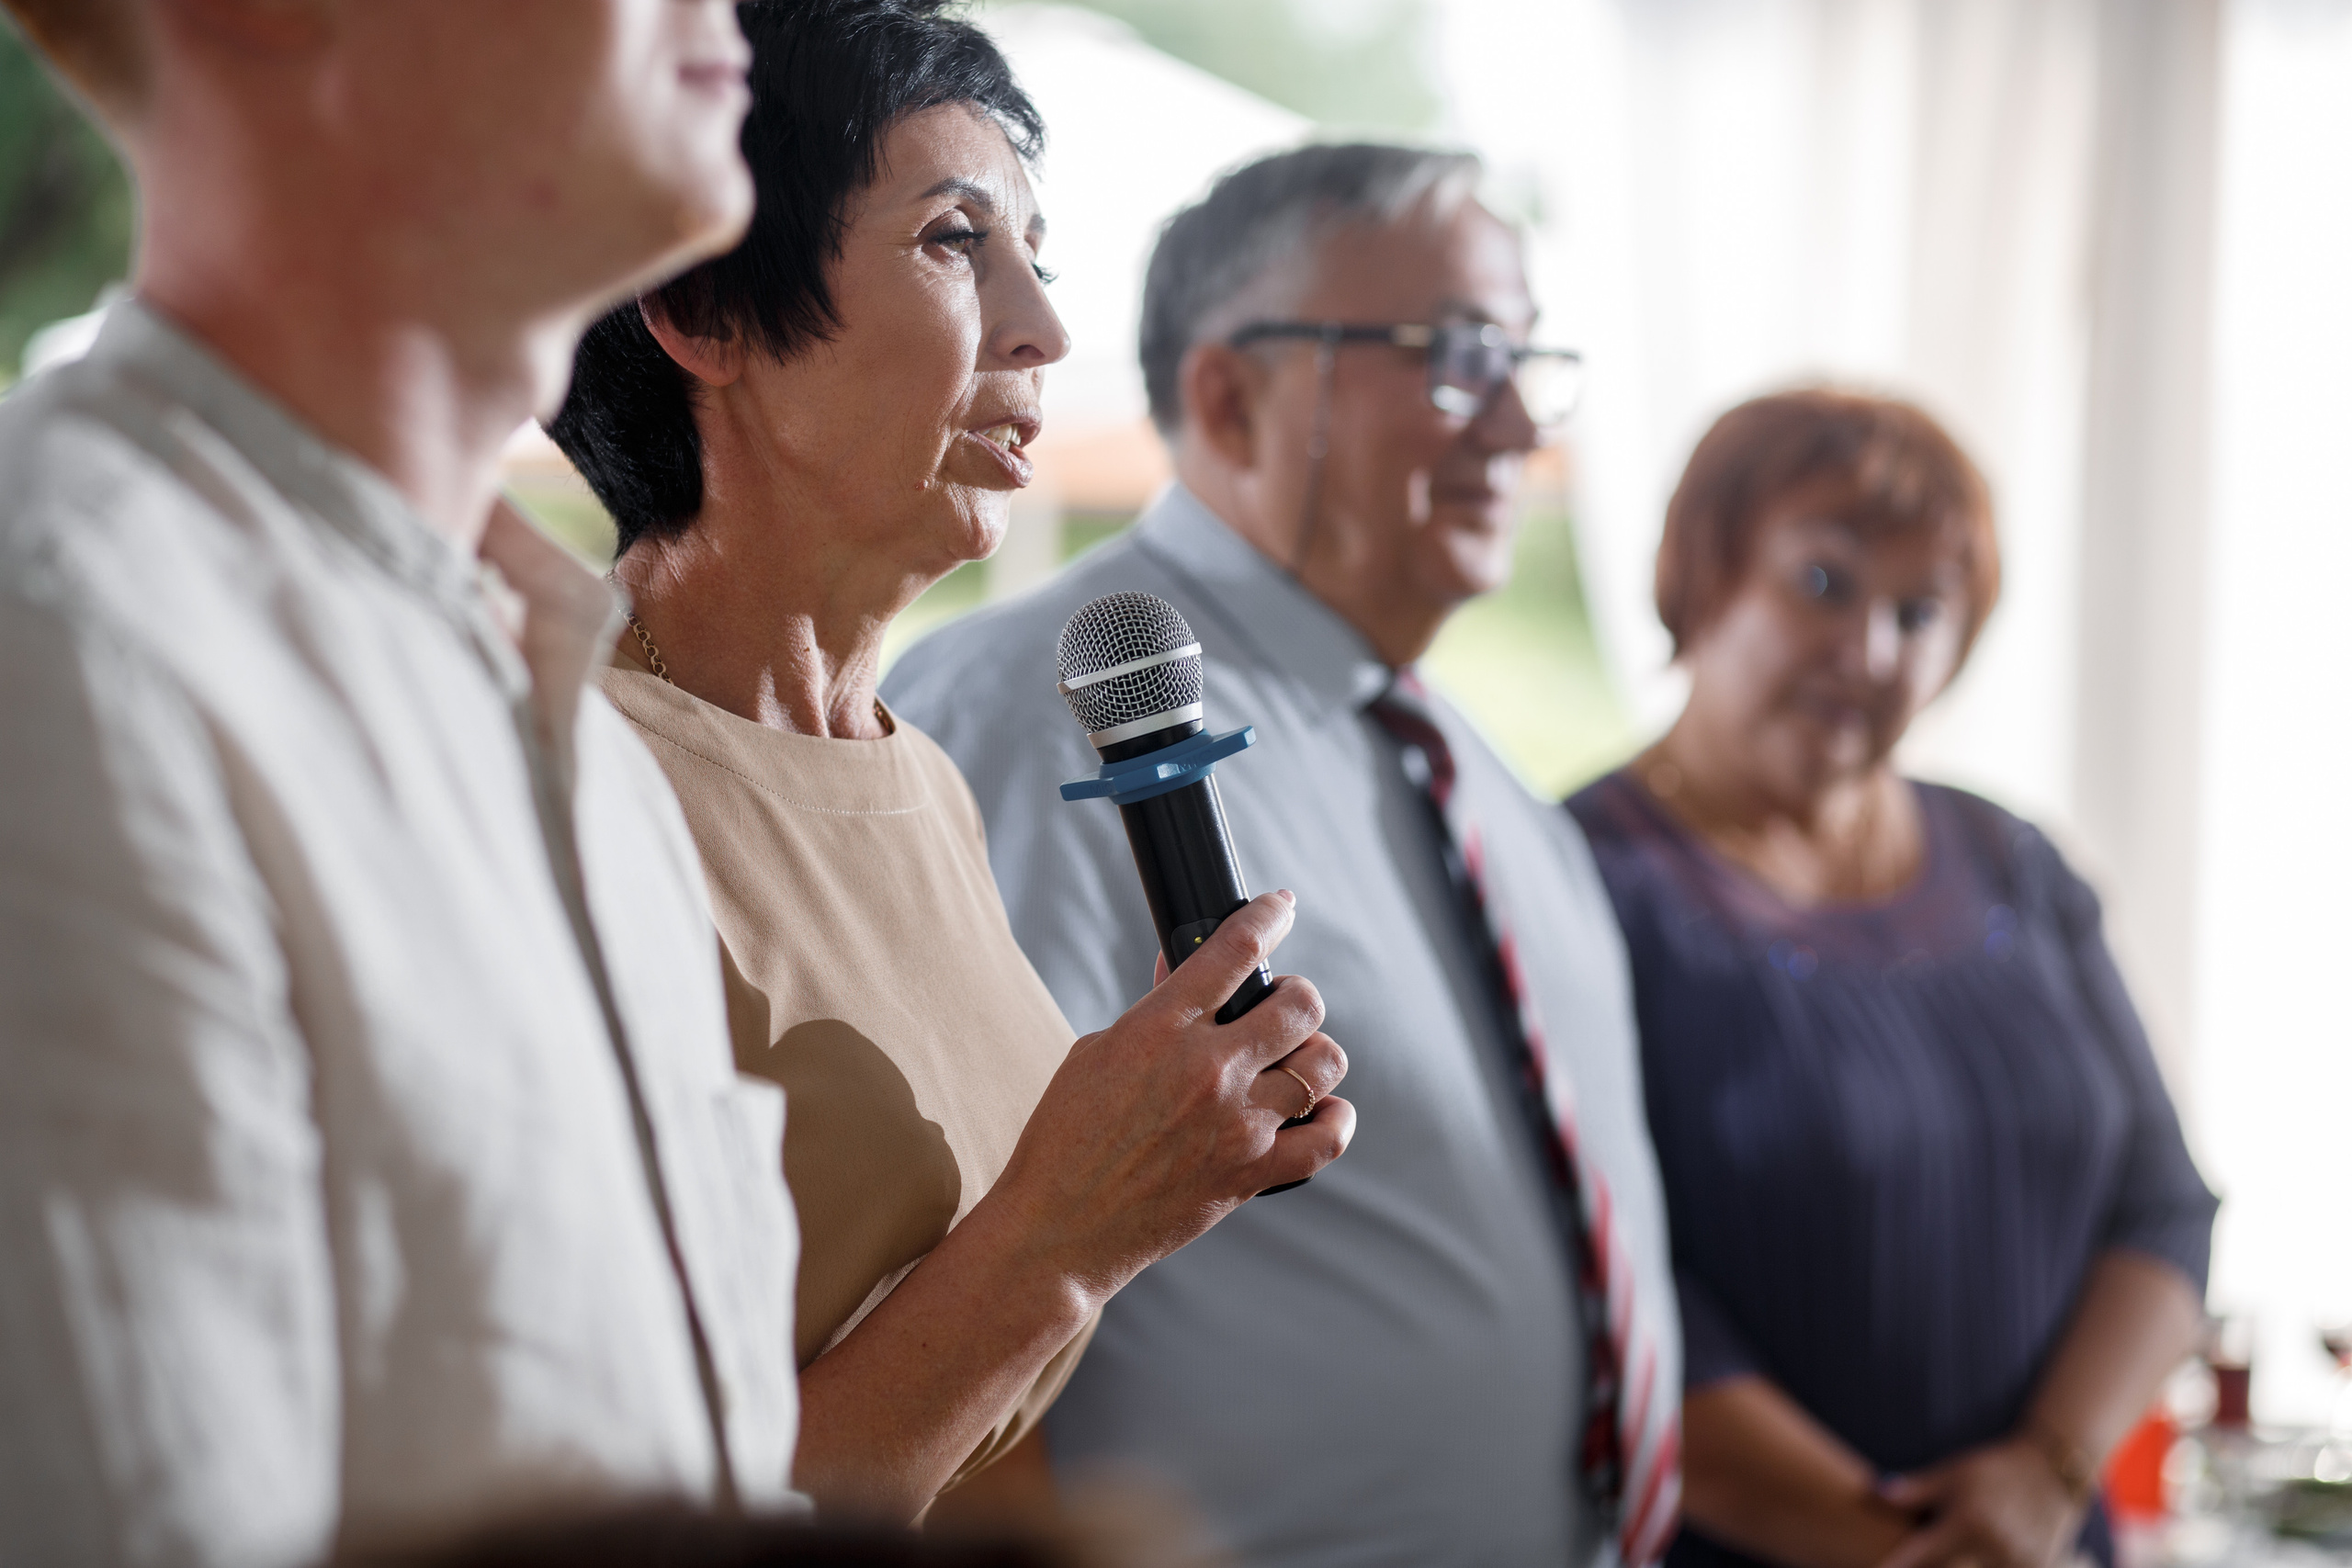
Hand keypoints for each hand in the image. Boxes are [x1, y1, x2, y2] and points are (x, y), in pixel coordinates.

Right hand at [985, 890, 1352, 1300]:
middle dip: (1297, 993)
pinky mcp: (1251, 1175)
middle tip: (1281, 1003)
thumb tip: (1185, 970)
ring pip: (1323, 1065)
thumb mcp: (1095, 1054)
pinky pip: (1327, 1138)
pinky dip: (1335, 1118)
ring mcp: (1237, 1124)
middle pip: (1298, 1006)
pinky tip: (1321, 1110)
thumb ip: (1151, 1012)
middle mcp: (1208, 1070)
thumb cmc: (1065, 1140)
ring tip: (1294, 1058)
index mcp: (1160, 1029)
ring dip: (1316, 1052)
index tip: (1282, 904)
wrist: (1059, 1229)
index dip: (1269, 916)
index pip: (1234, 949)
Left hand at [1875, 1436, 2084, 1567]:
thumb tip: (1875, 1493)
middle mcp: (1994, 1549)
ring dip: (1955, 1565)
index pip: (1921, 1558)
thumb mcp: (1952, 1474)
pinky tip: (1973, 1558)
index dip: (1897, 1567)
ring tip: (1949, 1553)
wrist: (2052, 1471)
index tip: (1873, 1567)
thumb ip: (1915, 1490)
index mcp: (1967, 1524)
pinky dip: (1986, 1567)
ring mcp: (2018, 1563)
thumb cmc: (1993, 1470)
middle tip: (1903, 1558)